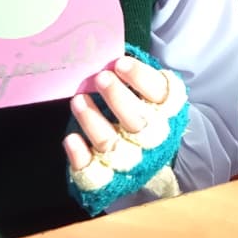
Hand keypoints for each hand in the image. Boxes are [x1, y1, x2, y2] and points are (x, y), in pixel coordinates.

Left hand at [64, 55, 172, 170]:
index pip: (158, 93)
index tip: (121, 63)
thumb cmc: (146, 116)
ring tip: (78, 99)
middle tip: (100, 77)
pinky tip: (71, 139)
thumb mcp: (152, 96)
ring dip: (92, 119)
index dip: (140, 78)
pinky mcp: (105, 177)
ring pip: (108, 141)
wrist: (149, 164)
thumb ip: (139, 81)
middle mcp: (150, 138)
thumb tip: (112, 59)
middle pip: (135, 120)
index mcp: (166, 113)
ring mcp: (127, 159)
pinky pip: (91, 169)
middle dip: (116, 97)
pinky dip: (80, 154)